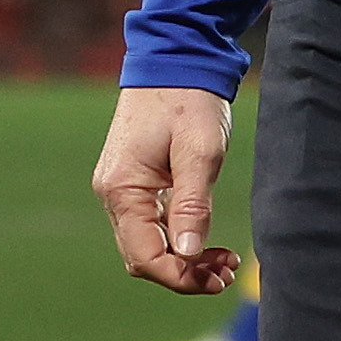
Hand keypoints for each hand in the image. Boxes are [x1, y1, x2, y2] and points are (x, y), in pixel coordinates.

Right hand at [91, 87, 244, 295]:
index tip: (217, 280)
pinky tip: (207, 242)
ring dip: (183, 258)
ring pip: (148, 242)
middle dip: (183, 273)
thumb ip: (192, 204)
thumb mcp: (200, 152)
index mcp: (122, 189)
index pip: (144, 255)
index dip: (179, 276)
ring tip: (223, 263)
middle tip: (226, 275)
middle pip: (143, 255)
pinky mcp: (135, 182)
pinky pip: (152, 223)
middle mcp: (114, 194)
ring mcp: (122, 189)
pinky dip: (178, 237)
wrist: (175, 60)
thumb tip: (186, 255)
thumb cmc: (190, 101)